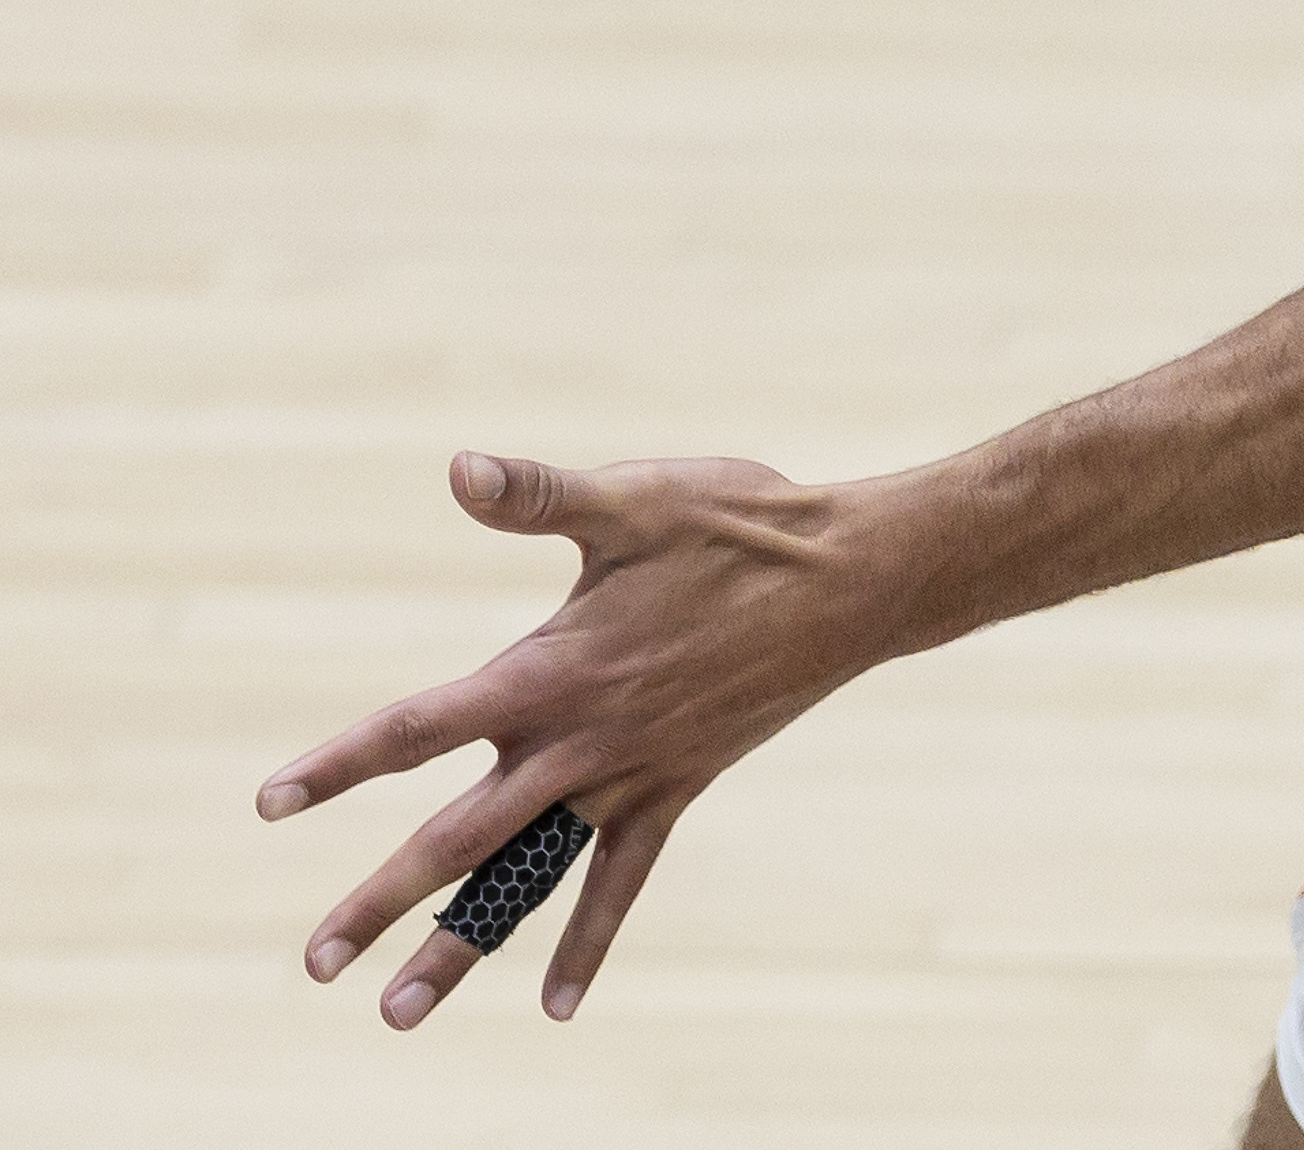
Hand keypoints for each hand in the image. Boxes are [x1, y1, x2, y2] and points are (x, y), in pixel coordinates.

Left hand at [259, 449, 897, 1027]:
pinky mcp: (677, 787)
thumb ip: (539, 495)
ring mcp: (631, 774)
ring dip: (461, 946)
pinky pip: (621, 882)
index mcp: (554, 670)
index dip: (341, 764)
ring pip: (528, 877)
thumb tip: (456, 469)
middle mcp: (582, 740)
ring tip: (397, 1011)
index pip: (421, 729)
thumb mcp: (637, 498)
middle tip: (312, 963)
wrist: (856, 580)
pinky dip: (588, 942)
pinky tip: (557, 1005)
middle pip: (458, 837)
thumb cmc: (743, 524)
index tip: (271, 804)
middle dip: (381, 901)